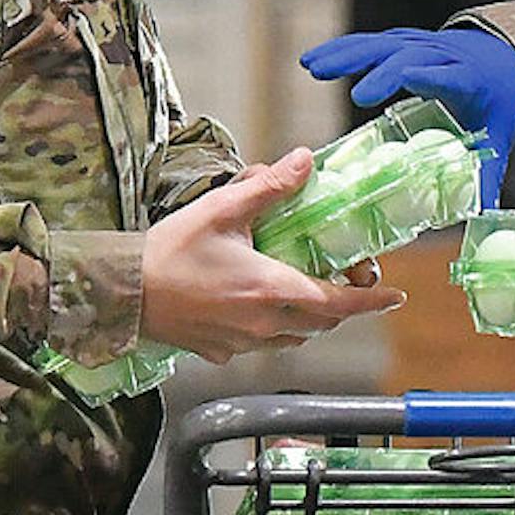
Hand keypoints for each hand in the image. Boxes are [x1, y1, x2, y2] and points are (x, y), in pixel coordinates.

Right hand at [140, 147, 406, 364]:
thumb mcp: (223, 209)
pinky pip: (261, 345)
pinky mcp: (219, 352)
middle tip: (349, 280)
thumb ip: (269, 187)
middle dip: (342, 305)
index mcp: (271, 289)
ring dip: (310, 318)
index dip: (372, 300)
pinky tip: (258, 305)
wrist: (119, 294)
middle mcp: (263, 324)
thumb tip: (305, 162)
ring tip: (307, 290)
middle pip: (322, 323)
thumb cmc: (168, 252)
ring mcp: (241, 343)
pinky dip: (274, 328)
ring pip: (294, 338)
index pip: (339, 303)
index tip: (394, 296)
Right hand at [300, 28, 514, 204]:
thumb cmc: (495, 99)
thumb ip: (488, 173)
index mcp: (468, 79)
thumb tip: (483, 213)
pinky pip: (369, 43)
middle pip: (409, 57)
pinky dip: (339, 50)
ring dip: (346, 55)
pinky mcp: (401, 42)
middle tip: (356, 97)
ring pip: (382, 44)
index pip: (449, 76)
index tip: (407, 78)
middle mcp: (442, 56)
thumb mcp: (498, 133)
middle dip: (383, 73)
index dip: (429, 76)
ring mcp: (419, 45)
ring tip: (313, 69)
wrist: (502, 57)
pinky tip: (311, 60)